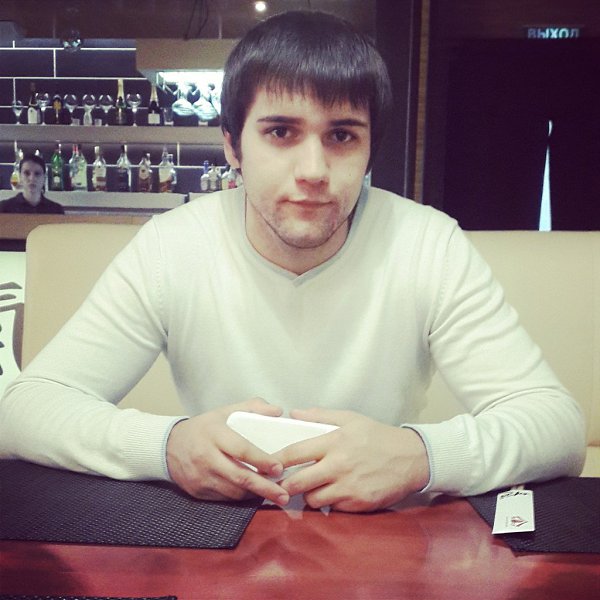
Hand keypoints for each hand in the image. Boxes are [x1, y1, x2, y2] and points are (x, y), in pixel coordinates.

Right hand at [166, 397, 289, 504]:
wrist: (168, 446)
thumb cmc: (204, 428)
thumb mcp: (225, 411)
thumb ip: (253, 407)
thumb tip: (278, 411)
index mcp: (215, 434)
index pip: (241, 449)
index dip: (261, 460)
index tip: (279, 467)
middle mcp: (207, 457)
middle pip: (239, 476)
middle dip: (264, 487)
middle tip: (283, 494)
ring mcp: (201, 477)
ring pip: (233, 491)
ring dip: (255, 494)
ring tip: (274, 494)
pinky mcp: (198, 491)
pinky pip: (224, 498)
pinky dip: (241, 497)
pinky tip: (253, 494)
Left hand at [272, 408, 429, 511]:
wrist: (412, 458)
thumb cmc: (378, 436)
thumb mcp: (351, 418)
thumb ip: (321, 415)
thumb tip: (294, 413)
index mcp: (334, 442)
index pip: (295, 453)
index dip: (276, 461)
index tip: (265, 465)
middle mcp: (338, 466)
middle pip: (298, 483)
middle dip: (285, 486)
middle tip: (281, 484)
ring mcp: (348, 487)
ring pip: (313, 499)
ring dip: (309, 495)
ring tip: (314, 486)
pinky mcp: (358, 504)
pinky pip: (333, 508)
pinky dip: (330, 502)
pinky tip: (335, 493)